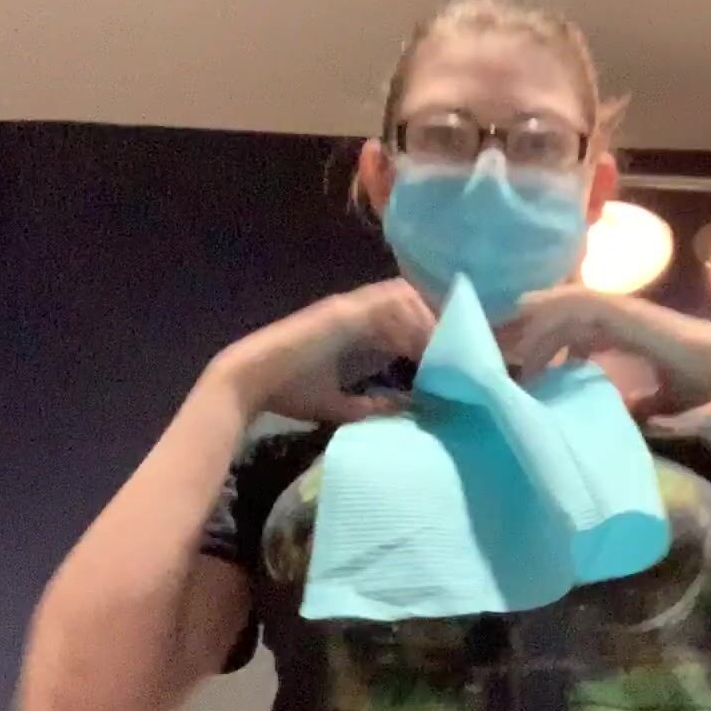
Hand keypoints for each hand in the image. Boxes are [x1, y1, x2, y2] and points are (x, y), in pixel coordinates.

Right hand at [215, 281, 435, 425]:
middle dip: (436, 316)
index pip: (403, 317)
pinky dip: (407, 323)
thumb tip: (401, 413)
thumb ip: (369, 407)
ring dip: (426, 318)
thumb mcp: (339, 404)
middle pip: (409, 297)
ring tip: (448, 345)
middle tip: (460, 344)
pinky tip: (424, 345)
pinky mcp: (340, 314)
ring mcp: (347, 308)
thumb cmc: (288, 391)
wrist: (250, 382)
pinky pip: (384, 309)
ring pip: (401, 297)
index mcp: (354, 327)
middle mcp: (354, 311)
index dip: (429, 328)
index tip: (452, 353)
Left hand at [496, 287, 710, 414]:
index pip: (579, 335)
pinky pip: (579, 299)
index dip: (553, 349)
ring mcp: (621, 309)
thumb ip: (641, 404)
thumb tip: (628, 418)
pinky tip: (528, 309)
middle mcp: (620, 317)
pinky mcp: (623, 309)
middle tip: (506, 353)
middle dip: (535, 333)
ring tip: (508, 335)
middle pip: (565, 318)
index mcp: (626, 334)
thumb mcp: (661, 399)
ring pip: (566, 305)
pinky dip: (552, 302)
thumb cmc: (699, 381)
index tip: (530, 371)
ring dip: (538, 319)